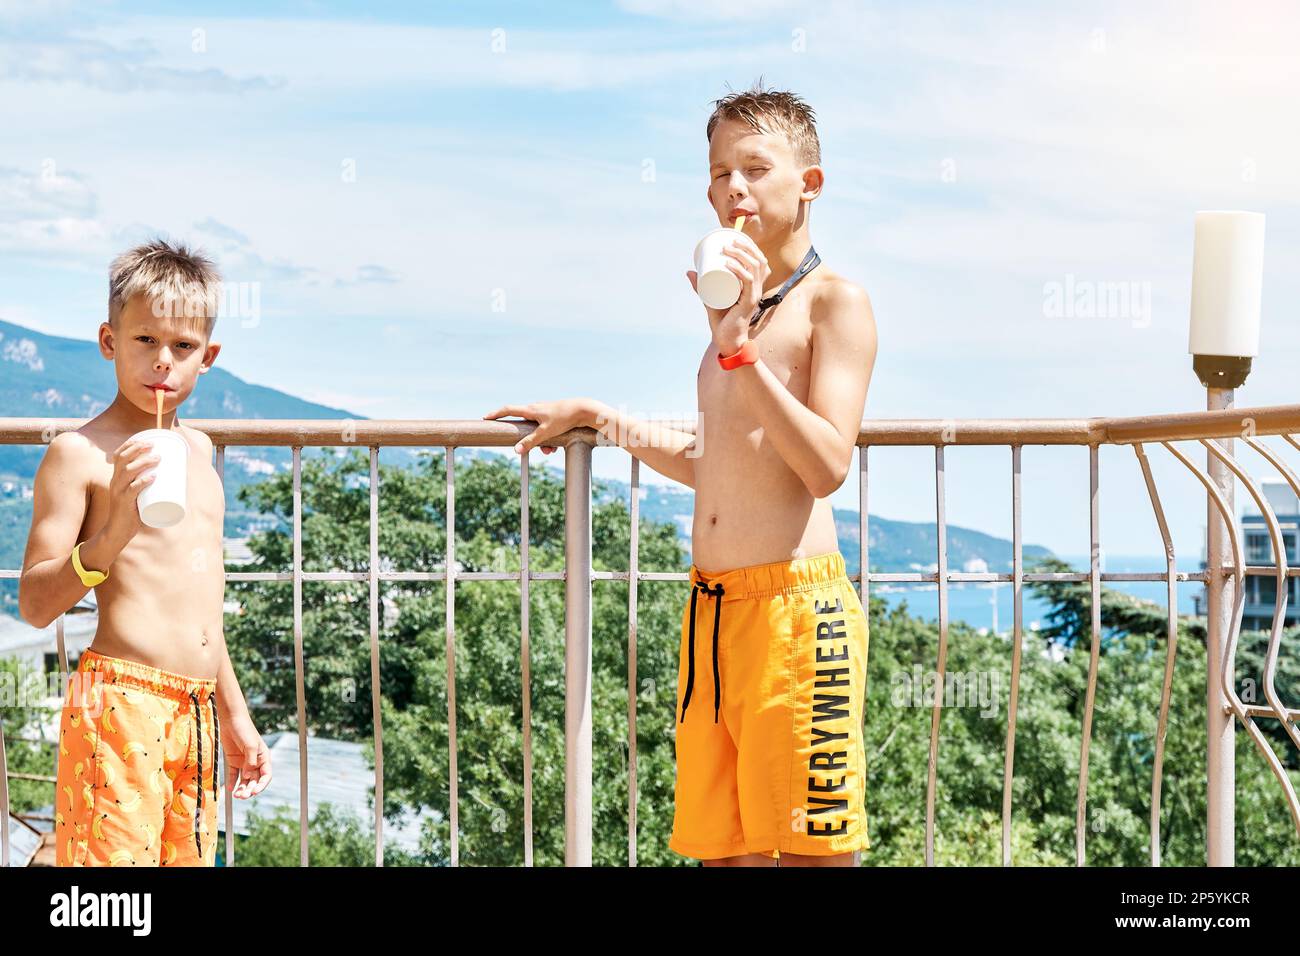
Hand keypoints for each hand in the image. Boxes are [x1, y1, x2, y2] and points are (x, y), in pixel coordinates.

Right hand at [103, 438, 160, 541]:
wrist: (117, 531)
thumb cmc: (131, 510)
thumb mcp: (136, 494)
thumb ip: (148, 485)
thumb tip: (173, 476)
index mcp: (116, 478)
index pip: (118, 456)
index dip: (129, 446)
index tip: (143, 439)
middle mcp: (115, 482)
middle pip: (123, 460)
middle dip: (137, 450)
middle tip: (154, 446)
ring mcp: (119, 492)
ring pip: (128, 472)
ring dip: (143, 463)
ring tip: (158, 458)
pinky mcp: (124, 503)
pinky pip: (132, 490)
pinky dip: (143, 482)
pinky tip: (153, 477)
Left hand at [221, 715, 271, 798]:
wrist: (231, 720)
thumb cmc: (244, 730)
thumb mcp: (250, 746)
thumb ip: (250, 762)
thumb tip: (246, 777)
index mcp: (263, 757)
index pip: (266, 775)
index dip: (262, 785)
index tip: (255, 792)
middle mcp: (255, 761)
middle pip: (254, 780)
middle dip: (250, 789)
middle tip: (242, 796)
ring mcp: (244, 762)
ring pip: (244, 780)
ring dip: (242, 789)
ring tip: (236, 795)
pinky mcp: (233, 761)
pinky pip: (233, 775)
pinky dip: (232, 783)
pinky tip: (230, 789)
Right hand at [483, 398, 596, 455]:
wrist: (584, 410)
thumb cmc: (564, 418)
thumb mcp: (546, 433)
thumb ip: (531, 442)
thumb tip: (516, 450)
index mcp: (531, 409)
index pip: (508, 410)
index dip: (496, 414)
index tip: (486, 417)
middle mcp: (536, 408)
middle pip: (523, 424)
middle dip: (524, 437)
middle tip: (520, 444)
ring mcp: (545, 411)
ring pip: (537, 430)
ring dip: (541, 442)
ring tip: (550, 451)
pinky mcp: (554, 416)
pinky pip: (546, 430)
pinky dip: (548, 439)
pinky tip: (556, 446)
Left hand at [687, 232, 770, 355]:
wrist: (726, 341)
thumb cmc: (722, 321)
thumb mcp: (710, 298)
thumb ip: (701, 286)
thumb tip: (689, 271)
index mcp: (753, 285)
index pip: (760, 260)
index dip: (751, 247)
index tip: (734, 239)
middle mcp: (757, 288)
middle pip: (759, 260)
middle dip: (745, 246)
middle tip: (727, 243)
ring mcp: (755, 295)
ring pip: (755, 267)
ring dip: (741, 254)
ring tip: (727, 249)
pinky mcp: (749, 302)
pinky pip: (748, 282)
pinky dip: (739, 270)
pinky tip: (728, 263)